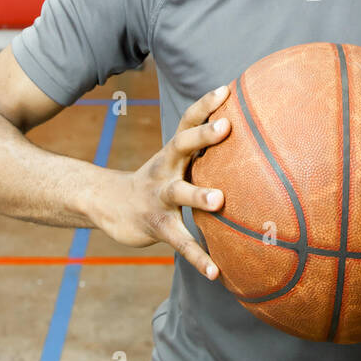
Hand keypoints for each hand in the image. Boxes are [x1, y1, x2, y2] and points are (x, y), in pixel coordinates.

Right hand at [93, 84, 230, 279]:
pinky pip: (179, 242)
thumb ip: (203, 151)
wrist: (109, 206)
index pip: (187, 120)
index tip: (226, 89)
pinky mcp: (156, 225)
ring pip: (178, 193)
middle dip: (203, 135)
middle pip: (181, 145)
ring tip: (220, 200)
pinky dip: (197, 257)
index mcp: (172, 152)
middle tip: (227, 125)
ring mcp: (158, 197)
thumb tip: (251, 139)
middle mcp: (164, 169)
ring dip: (198, 195)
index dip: (205, 104)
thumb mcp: (175, 161)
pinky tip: (216, 272)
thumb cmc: (157, 181)